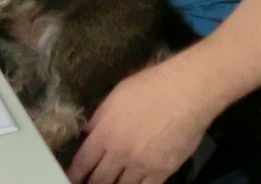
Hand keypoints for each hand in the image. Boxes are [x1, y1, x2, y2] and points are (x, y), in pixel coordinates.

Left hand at [67, 59, 213, 183]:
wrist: (186, 92)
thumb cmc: (151, 87)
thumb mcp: (117, 95)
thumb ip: (99, 117)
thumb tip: (86, 133)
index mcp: (105, 133)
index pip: (83, 162)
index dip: (75, 174)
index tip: (73, 178)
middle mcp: (120, 153)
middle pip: (99, 180)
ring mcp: (142, 165)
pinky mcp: (163, 171)